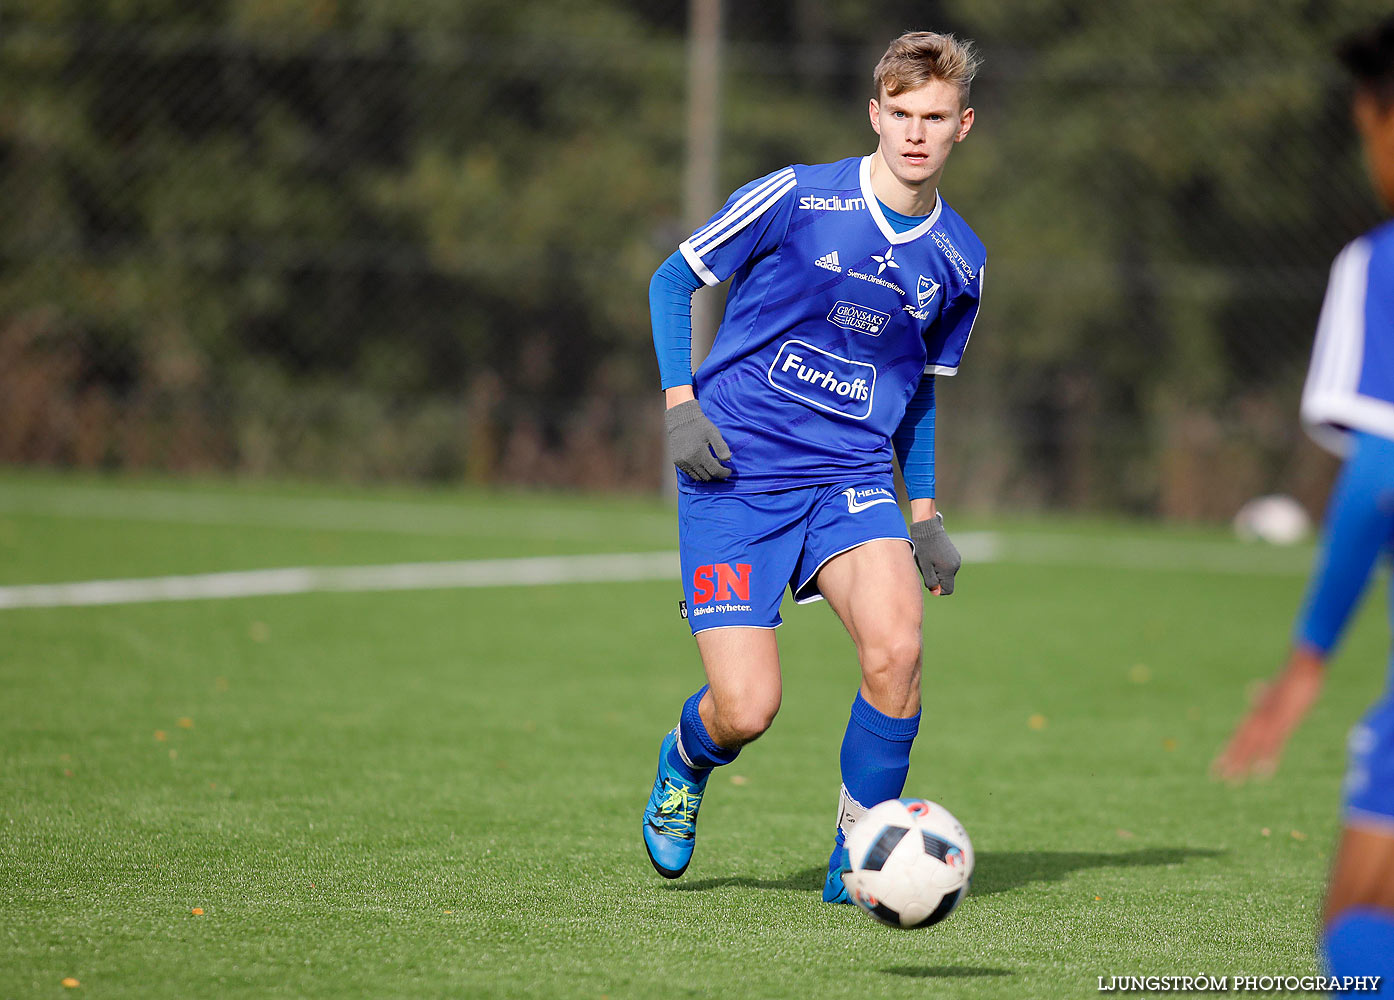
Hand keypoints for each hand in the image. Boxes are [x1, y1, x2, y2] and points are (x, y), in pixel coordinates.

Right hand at [665, 399, 731, 480]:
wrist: (681, 420)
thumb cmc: (700, 426)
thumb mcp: (713, 433)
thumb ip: (721, 447)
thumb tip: (728, 459)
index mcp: (700, 453)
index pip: (715, 471)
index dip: (724, 473)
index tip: (729, 470)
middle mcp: (690, 460)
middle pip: (707, 476)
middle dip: (716, 473)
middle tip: (720, 464)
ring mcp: (682, 462)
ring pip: (698, 477)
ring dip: (707, 473)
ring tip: (711, 463)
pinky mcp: (677, 462)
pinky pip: (689, 473)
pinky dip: (698, 472)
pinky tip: (702, 463)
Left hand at [908, 512, 960, 594]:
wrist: (927, 527)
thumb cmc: (923, 547)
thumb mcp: (924, 566)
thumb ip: (931, 581)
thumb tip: (937, 592)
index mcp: (949, 570)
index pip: (948, 590)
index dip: (937, 589)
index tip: (928, 579)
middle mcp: (956, 565)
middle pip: (947, 582)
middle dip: (936, 579)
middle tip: (926, 567)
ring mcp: (956, 558)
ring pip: (946, 574)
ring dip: (937, 572)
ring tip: (928, 560)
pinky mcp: (954, 553)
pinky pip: (947, 566)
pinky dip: (939, 565)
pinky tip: (932, 555)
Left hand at [1211, 645, 1325, 781]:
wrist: (1302, 665)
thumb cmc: (1291, 677)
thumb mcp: (1275, 689)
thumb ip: (1264, 695)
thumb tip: (1256, 690)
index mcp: (1257, 711)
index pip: (1239, 735)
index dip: (1229, 750)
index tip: (1218, 765)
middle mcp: (1259, 716)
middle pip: (1241, 742)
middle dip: (1230, 760)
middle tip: (1217, 777)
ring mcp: (1271, 719)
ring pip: (1253, 745)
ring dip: (1244, 762)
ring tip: (1234, 780)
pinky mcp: (1286, 720)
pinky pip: (1274, 742)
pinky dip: (1267, 756)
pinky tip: (1262, 771)